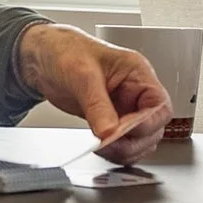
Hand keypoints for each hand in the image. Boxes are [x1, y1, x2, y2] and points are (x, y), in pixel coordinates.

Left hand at [17, 23, 171, 162]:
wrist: (43, 57)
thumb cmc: (66, 51)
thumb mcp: (82, 75)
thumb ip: (97, 105)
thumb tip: (109, 132)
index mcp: (137, 73)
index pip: (159, 106)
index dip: (147, 124)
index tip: (125, 132)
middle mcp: (135, 93)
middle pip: (153, 128)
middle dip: (133, 141)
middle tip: (108, 143)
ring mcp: (124, 109)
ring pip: (140, 140)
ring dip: (124, 150)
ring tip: (101, 146)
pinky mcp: (110, 121)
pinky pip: (122, 143)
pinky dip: (114, 151)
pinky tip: (98, 147)